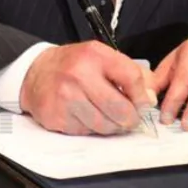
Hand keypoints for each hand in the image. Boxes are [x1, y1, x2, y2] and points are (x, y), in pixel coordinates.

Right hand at [20, 42, 155, 134]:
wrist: (37, 72)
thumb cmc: (75, 65)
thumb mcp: (102, 57)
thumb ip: (130, 73)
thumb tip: (150, 98)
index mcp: (95, 55)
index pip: (131, 77)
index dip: (142, 96)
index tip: (144, 103)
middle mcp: (79, 74)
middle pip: (120, 108)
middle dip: (131, 118)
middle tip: (131, 119)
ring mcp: (66, 97)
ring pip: (104, 125)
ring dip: (112, 126)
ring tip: (109, 117)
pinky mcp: (57, 116)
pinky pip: (86, 131)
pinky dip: (91, 129)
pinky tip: (87, 116)